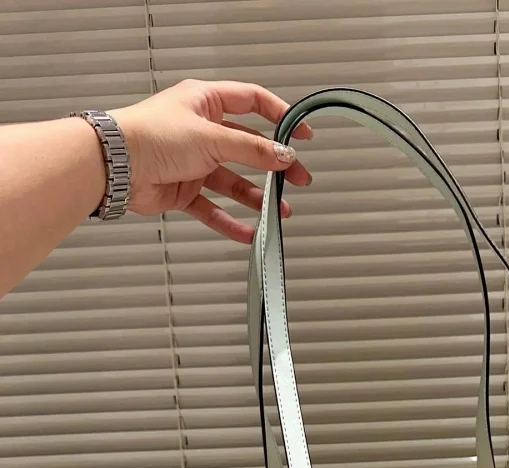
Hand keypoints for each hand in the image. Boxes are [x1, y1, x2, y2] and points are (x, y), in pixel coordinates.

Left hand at [109, 79, 312, 242]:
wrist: (115, 166)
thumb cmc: (150, 136)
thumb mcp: (211, 137)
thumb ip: (251, 149)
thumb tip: (283, 153)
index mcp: (206, 102)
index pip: (252, 102)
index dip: (280, 115)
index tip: (302, 133)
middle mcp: (201, 130)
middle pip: (248, 148)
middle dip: (274, 165)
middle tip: (298, 178)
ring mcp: (193, 161)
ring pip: (233, 181)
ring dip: (256, 197)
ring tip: (278, 211)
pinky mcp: (183, 189)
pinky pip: (212, 208)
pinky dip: (229, 221)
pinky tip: (248, 232)